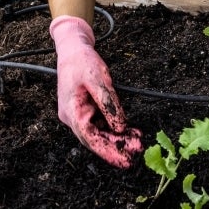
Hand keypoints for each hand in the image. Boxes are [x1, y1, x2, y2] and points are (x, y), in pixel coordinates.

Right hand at [49, 15, 142, 167]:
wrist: (72, 49)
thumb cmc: (82, 61)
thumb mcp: (98, 79)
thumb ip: (109, 104)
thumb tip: (120, 127)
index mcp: (71, 111)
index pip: (90, 138)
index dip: (108, 151)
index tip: (125, 159)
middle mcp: (71, 117)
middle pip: (94, 139)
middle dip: (116, 147)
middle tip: (137, 150)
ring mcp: (76, 115)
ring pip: (97, 133)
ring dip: (116, 139)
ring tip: (137, 141)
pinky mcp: (83, 112)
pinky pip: (98, 125)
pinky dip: (112, 129)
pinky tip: (127, 131)